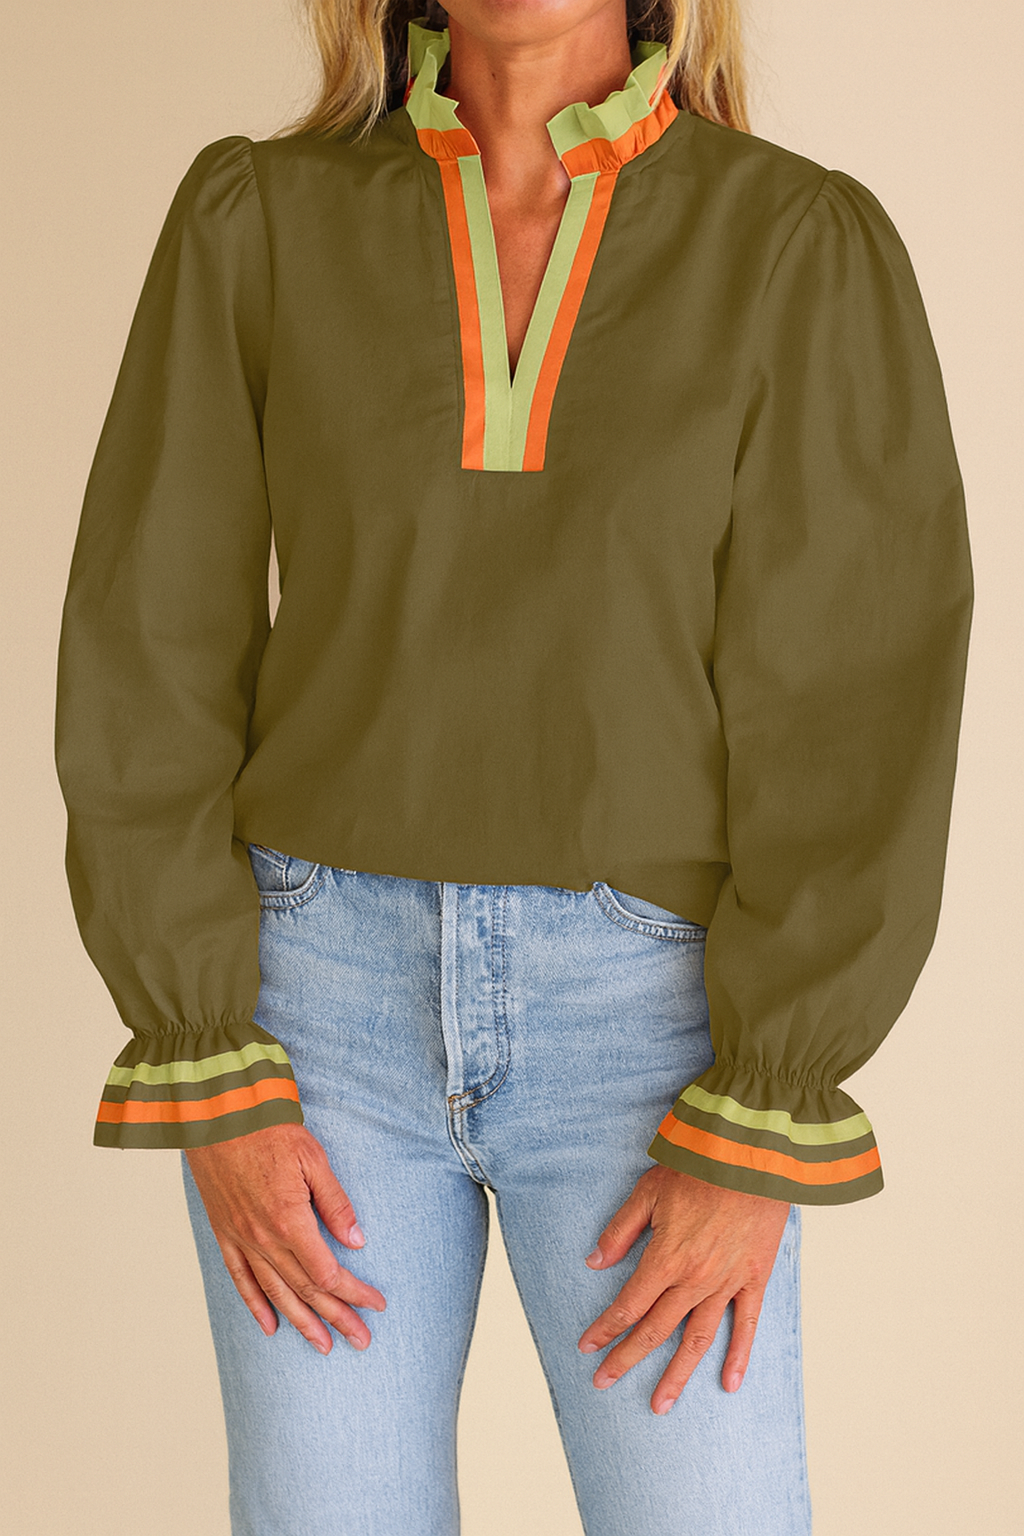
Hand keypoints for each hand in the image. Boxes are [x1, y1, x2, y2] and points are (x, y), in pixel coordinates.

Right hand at [185, 1122, 385, 1354]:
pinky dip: (256, 1307)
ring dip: (301, 1323)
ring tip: (323, 1346)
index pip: (328, 1273)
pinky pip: (241, 1281)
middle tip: (361, 1341)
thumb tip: (356, 1242)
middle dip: (337, 1318)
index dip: (355, 1293)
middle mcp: (263, 1239)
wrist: (217, 1115)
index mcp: (289, 1221)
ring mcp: (241, 1240)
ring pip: (275, 1294)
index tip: (377, 1304)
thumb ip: (335, 1203)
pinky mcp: (225, 1235)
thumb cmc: (269, 1130)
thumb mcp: (313, 1159)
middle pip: (306, 1291)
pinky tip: (270, 1327)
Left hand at [578, 1164, 789, 1412]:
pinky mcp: (755, 1279)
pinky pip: (746, 1325)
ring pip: (698, 1339)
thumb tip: (594, 1262)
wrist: (753, 1156)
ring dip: (677, 1374)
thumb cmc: (698, 1167)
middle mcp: (694, 1279)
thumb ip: (620, 1230)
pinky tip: (729, 1385)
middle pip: (655, 1329)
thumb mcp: (648, 1191)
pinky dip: (738, 1356)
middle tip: (604, 1382)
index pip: (628, 1304)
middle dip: (626, 1357)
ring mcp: (727, 1282)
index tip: (586, 1347)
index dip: (605, 1328)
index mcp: (665, 1258)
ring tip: (661, 1404)